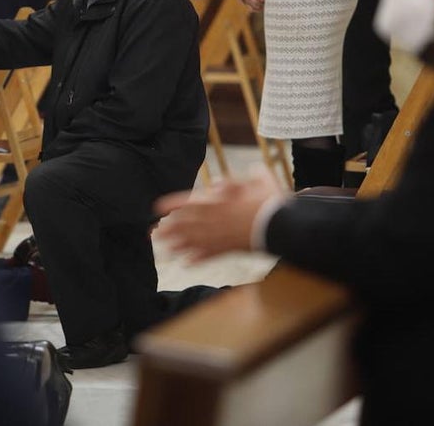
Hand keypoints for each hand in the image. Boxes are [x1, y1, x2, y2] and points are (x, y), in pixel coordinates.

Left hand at [154, 168, 285, 261]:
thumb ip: (254, 175)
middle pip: (186, 224)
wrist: (280, 225)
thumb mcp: (262, 180)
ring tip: (164, 251)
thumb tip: (254, 170)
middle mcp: (214, 219)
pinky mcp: (230, 249)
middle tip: (152, 234)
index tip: (157, 207)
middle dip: (169, 230)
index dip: (172, 204)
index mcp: (218, 201)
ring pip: (194, 241)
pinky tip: (187, 263)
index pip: (189, 201)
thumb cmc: (271, 201)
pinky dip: (198, 259)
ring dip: (178, 246)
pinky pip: (210, 255)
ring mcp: (220, 235)